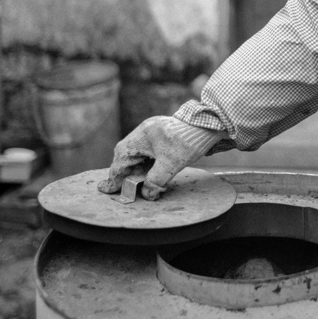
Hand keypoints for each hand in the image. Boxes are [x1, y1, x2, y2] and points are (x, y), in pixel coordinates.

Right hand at [96, 116, 225, 199]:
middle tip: (123, 188)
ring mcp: (153, 132)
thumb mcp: (170, 165)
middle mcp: (144, 132)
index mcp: (141, 136)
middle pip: (126, 156)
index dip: (115, 177)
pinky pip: (148, 151)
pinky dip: (147, 163)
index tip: (107, 189)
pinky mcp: (162, 135)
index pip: (121, 160)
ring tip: (138, 183)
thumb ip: (155, 181)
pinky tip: (152, 173)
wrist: (210, 125)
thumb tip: (147, 193)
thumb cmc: (189, 142)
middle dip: (125, 173)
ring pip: (137, 154)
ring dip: (137, 169)